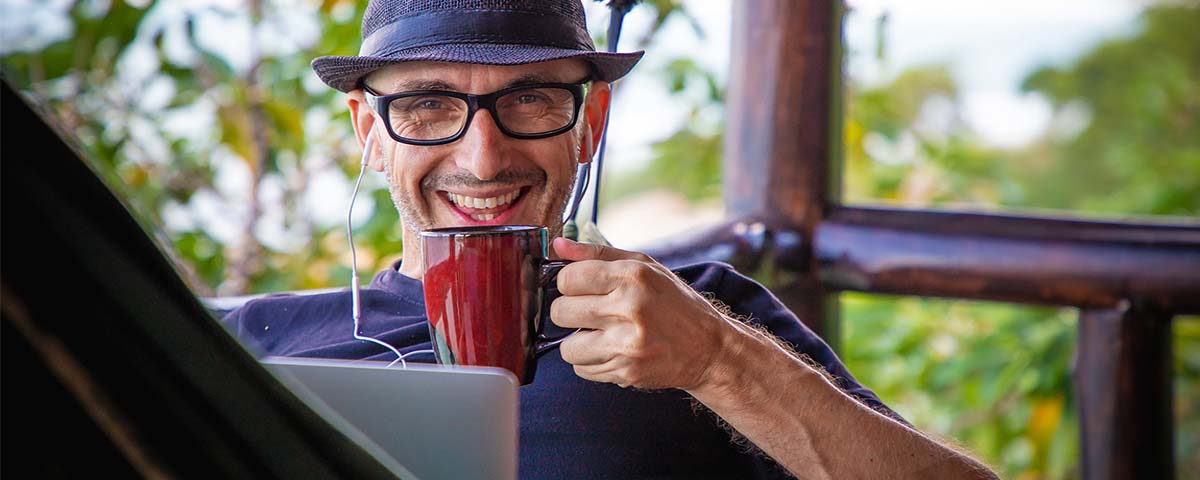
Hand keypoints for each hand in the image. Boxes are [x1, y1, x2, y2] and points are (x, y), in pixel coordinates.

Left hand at [549, 238, 733, 390]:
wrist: (708, 348)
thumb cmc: (675, 303)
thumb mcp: (644, 266)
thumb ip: (598, 253)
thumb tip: (558, 245)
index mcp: (632, 276)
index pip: (568, 278)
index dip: (568, 283)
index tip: (580, 287)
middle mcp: (629, 309)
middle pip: (561, 312)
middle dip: (570, 312)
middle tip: (591, 312)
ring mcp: (627, 344)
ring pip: (567, 347)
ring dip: (578, 342)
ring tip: (601, 335)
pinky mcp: (626, 372)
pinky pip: (582, 369)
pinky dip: (591, 361)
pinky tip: (612, 351)